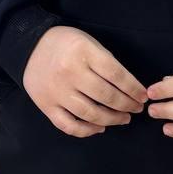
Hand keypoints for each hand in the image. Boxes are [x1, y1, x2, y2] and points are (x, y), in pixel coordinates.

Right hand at [22, 26, 148, 137]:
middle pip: (106, 96)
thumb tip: (129, 88)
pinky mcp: (46, 105)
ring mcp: (57, 91)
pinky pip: (69, 125)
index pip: (116, 74)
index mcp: (83, 52)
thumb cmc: (65, 43)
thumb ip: (106, 62)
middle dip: (126, 105)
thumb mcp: (88, 42)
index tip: (142, 96)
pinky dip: (87, 130)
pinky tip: (100, 127)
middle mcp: (70, 72)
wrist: (30, 47)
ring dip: (112, 119)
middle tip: (136, 108)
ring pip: (90, 113)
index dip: (133, 88)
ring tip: (123, 119)